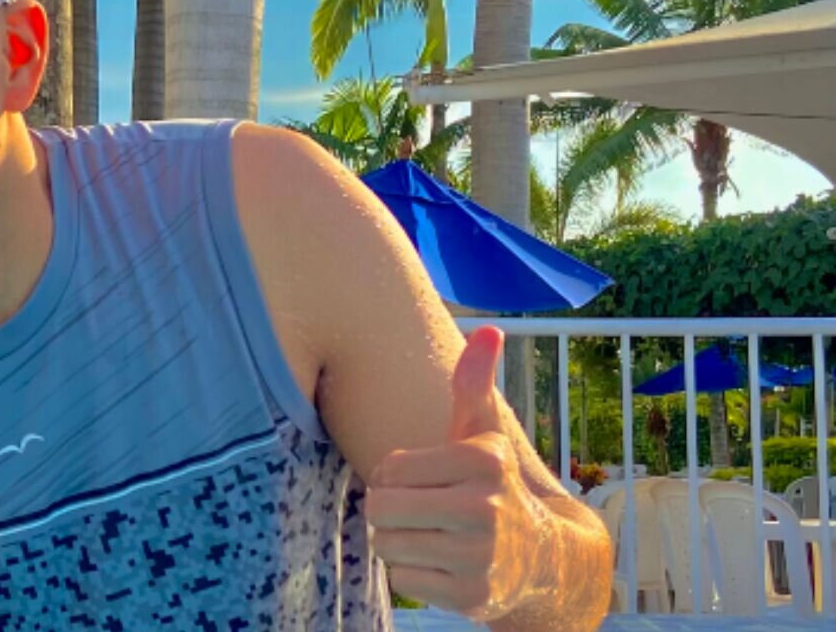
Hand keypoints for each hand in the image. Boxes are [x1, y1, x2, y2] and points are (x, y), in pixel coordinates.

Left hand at [365, 326, 551, 620]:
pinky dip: (414, 573)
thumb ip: (474, 383)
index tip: (425, 480)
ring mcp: (481, 554)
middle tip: (421, 510)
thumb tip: (488, 328)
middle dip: (389, 509)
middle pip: (380, 507)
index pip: (388, 468)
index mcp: (485, 459)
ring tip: (433, 536)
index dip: (394, 475)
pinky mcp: (472, 595)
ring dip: (399, 541)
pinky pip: (403, 579)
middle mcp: (486, 505)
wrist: (544, 560)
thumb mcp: (484, 432)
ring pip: (386, 544)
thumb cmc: (494, 486)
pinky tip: (444, 564)